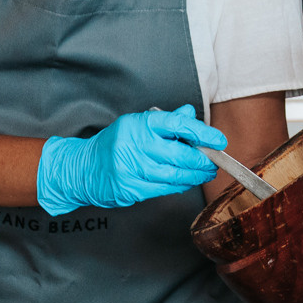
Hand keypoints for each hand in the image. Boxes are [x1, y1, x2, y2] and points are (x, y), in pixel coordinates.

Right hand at [35, 105, 222, 214]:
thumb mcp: (137, 124)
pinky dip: (179, 185)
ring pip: (174, 175)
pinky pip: (163, 188)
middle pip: (179, 154)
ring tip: (205, 173)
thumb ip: (166, 121)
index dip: (202, 133)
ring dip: (195, 176)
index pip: (177, 125)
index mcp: (138, 124)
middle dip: (202, 160)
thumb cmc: (114, 144)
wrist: (83, 168)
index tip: (218, 140)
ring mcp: (131, 169)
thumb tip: (190, 114)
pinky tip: (186, 181)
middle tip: (214, 161)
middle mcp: (134, 145)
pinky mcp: (129, 189)